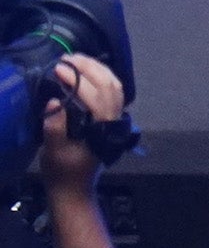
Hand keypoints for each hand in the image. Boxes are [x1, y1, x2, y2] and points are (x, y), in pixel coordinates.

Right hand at [37, 56, 123, 193]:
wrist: (75, 189)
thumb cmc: (63, 172)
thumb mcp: (53, 152)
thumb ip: (54, 128)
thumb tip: (54, 102)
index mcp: (102, 127)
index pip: (95, 95)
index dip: (77, 80)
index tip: (59, 69)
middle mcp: (114, 119)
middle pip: (110, 85)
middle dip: (90, 68)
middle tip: (68, 58)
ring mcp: (115, 118)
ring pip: (115, 86)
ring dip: (97, 69)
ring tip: (76, 60)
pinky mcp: (111, 118)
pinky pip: (113, 92)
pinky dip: (103, 78)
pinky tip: (88, 72)